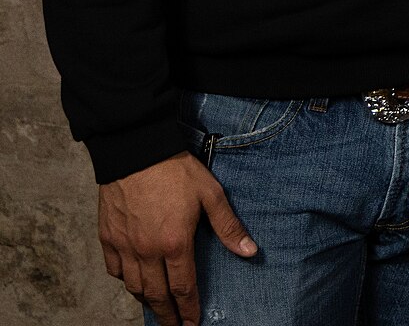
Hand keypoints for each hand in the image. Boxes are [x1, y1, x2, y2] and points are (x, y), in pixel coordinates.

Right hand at [98, 152, 255, 325]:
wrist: (137, 151)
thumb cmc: (176, 171)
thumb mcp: (211, 195)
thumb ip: (228, 226)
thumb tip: (249, 250)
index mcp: (174, 243)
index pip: (183, 288)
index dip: (188, 309)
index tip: (192, 324)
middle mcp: (146, 251)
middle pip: (156, 294)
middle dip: (167, 314)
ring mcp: (124, 246)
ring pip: (133, 286)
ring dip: (146, 300)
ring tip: (157, 308)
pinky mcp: (107, 236)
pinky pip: (114, 269)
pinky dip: (124, 280)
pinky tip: (132, 281)